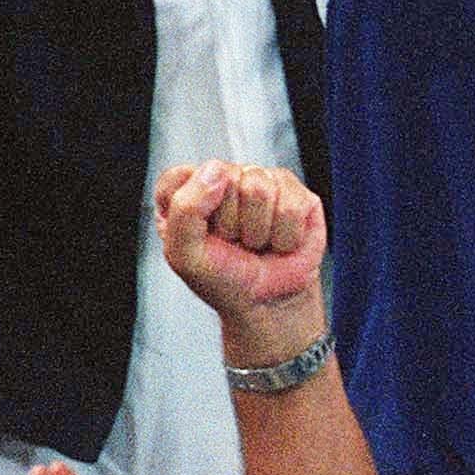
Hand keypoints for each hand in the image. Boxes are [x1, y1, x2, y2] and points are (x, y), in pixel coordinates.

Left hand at [155, 160, 326, 363]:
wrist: (267, 304)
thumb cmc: (225, 279)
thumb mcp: (185, 255)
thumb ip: (185, 209)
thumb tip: (216, 170)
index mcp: (187, 192)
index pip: (179, 177)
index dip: (190, 210)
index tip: (200, 238)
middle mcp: (223, 180)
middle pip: (224, 178)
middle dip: (230, 224)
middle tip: (235, 244)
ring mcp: (261, 181)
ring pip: (259, 188)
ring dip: (258, 232)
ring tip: (257, 243)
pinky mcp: (295, 193)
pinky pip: (290, 205)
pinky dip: (284, 236)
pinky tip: (279, 243)